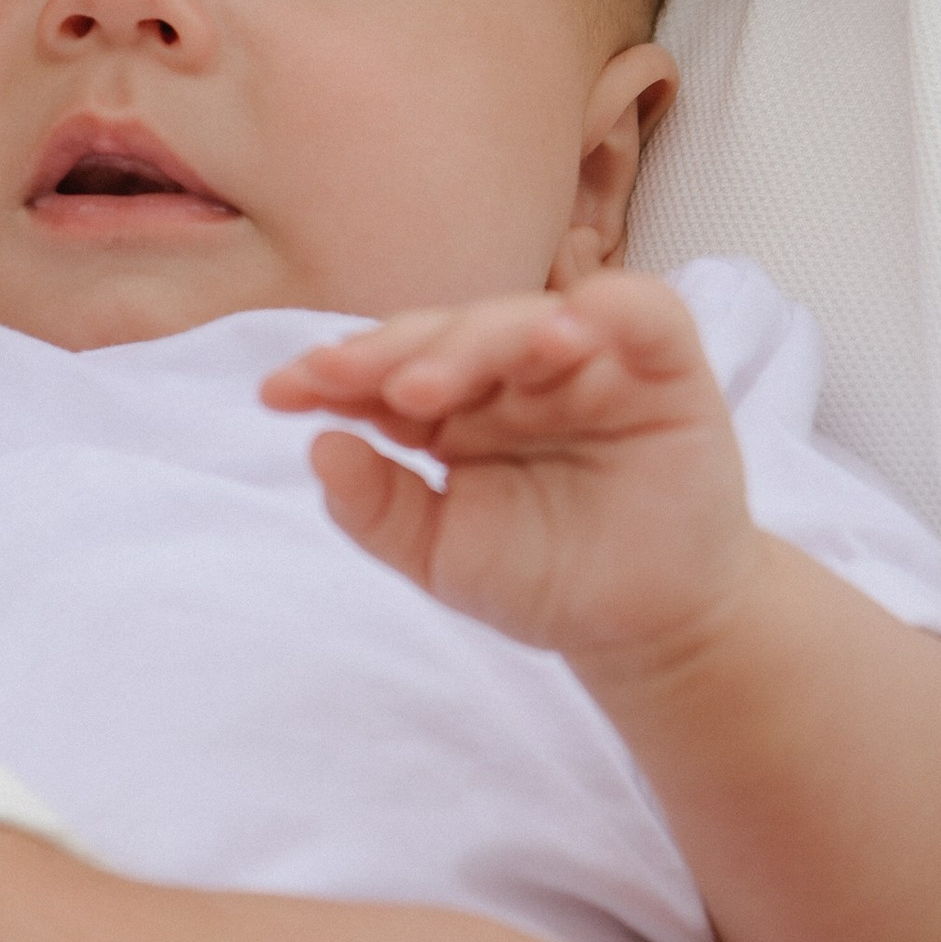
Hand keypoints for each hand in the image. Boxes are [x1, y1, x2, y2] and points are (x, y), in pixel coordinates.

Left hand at [265, 273, 758, 668]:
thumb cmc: (545, 576)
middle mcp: (512, 370)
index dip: (333, 374)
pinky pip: (636, 314)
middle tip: (348, 382)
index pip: (387, 368)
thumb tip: (317, 447)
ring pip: (525, 317)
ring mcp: (587, 359)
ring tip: (428, 384)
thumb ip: (378, 510)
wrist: (649, 627)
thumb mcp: (443, 556)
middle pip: (448, 334)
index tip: (277, 392)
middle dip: (392, 354)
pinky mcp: (662, 362)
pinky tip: (563, 339)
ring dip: (476, 341)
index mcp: (453, 404)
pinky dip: (601, 314)